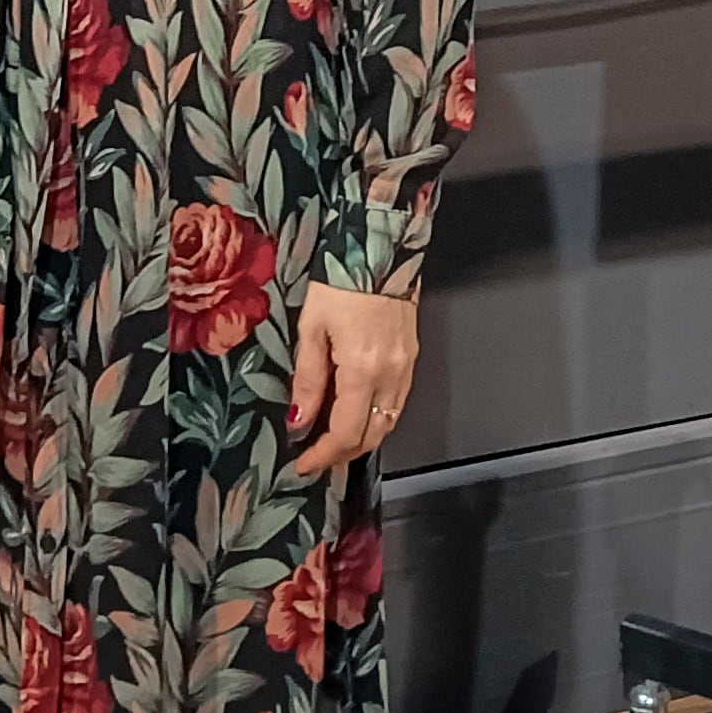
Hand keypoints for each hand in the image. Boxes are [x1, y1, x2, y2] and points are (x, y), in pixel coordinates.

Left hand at [286, 282, 418, 480]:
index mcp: (363, 371)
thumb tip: (298, 421)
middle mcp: (391, 376)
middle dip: (342, 454)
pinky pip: (396, 402)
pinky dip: (376, 417)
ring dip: (361, 439)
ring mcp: (406, 367)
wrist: (380, 246)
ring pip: (388, 422)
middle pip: (371, 436)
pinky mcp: (412, 356)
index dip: (323, 456)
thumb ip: (307, 378)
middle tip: (314, 458)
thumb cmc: (340, 281)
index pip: (345, 434)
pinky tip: (357, 412)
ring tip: (332, 441)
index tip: (301, 466)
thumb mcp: (311, 328)